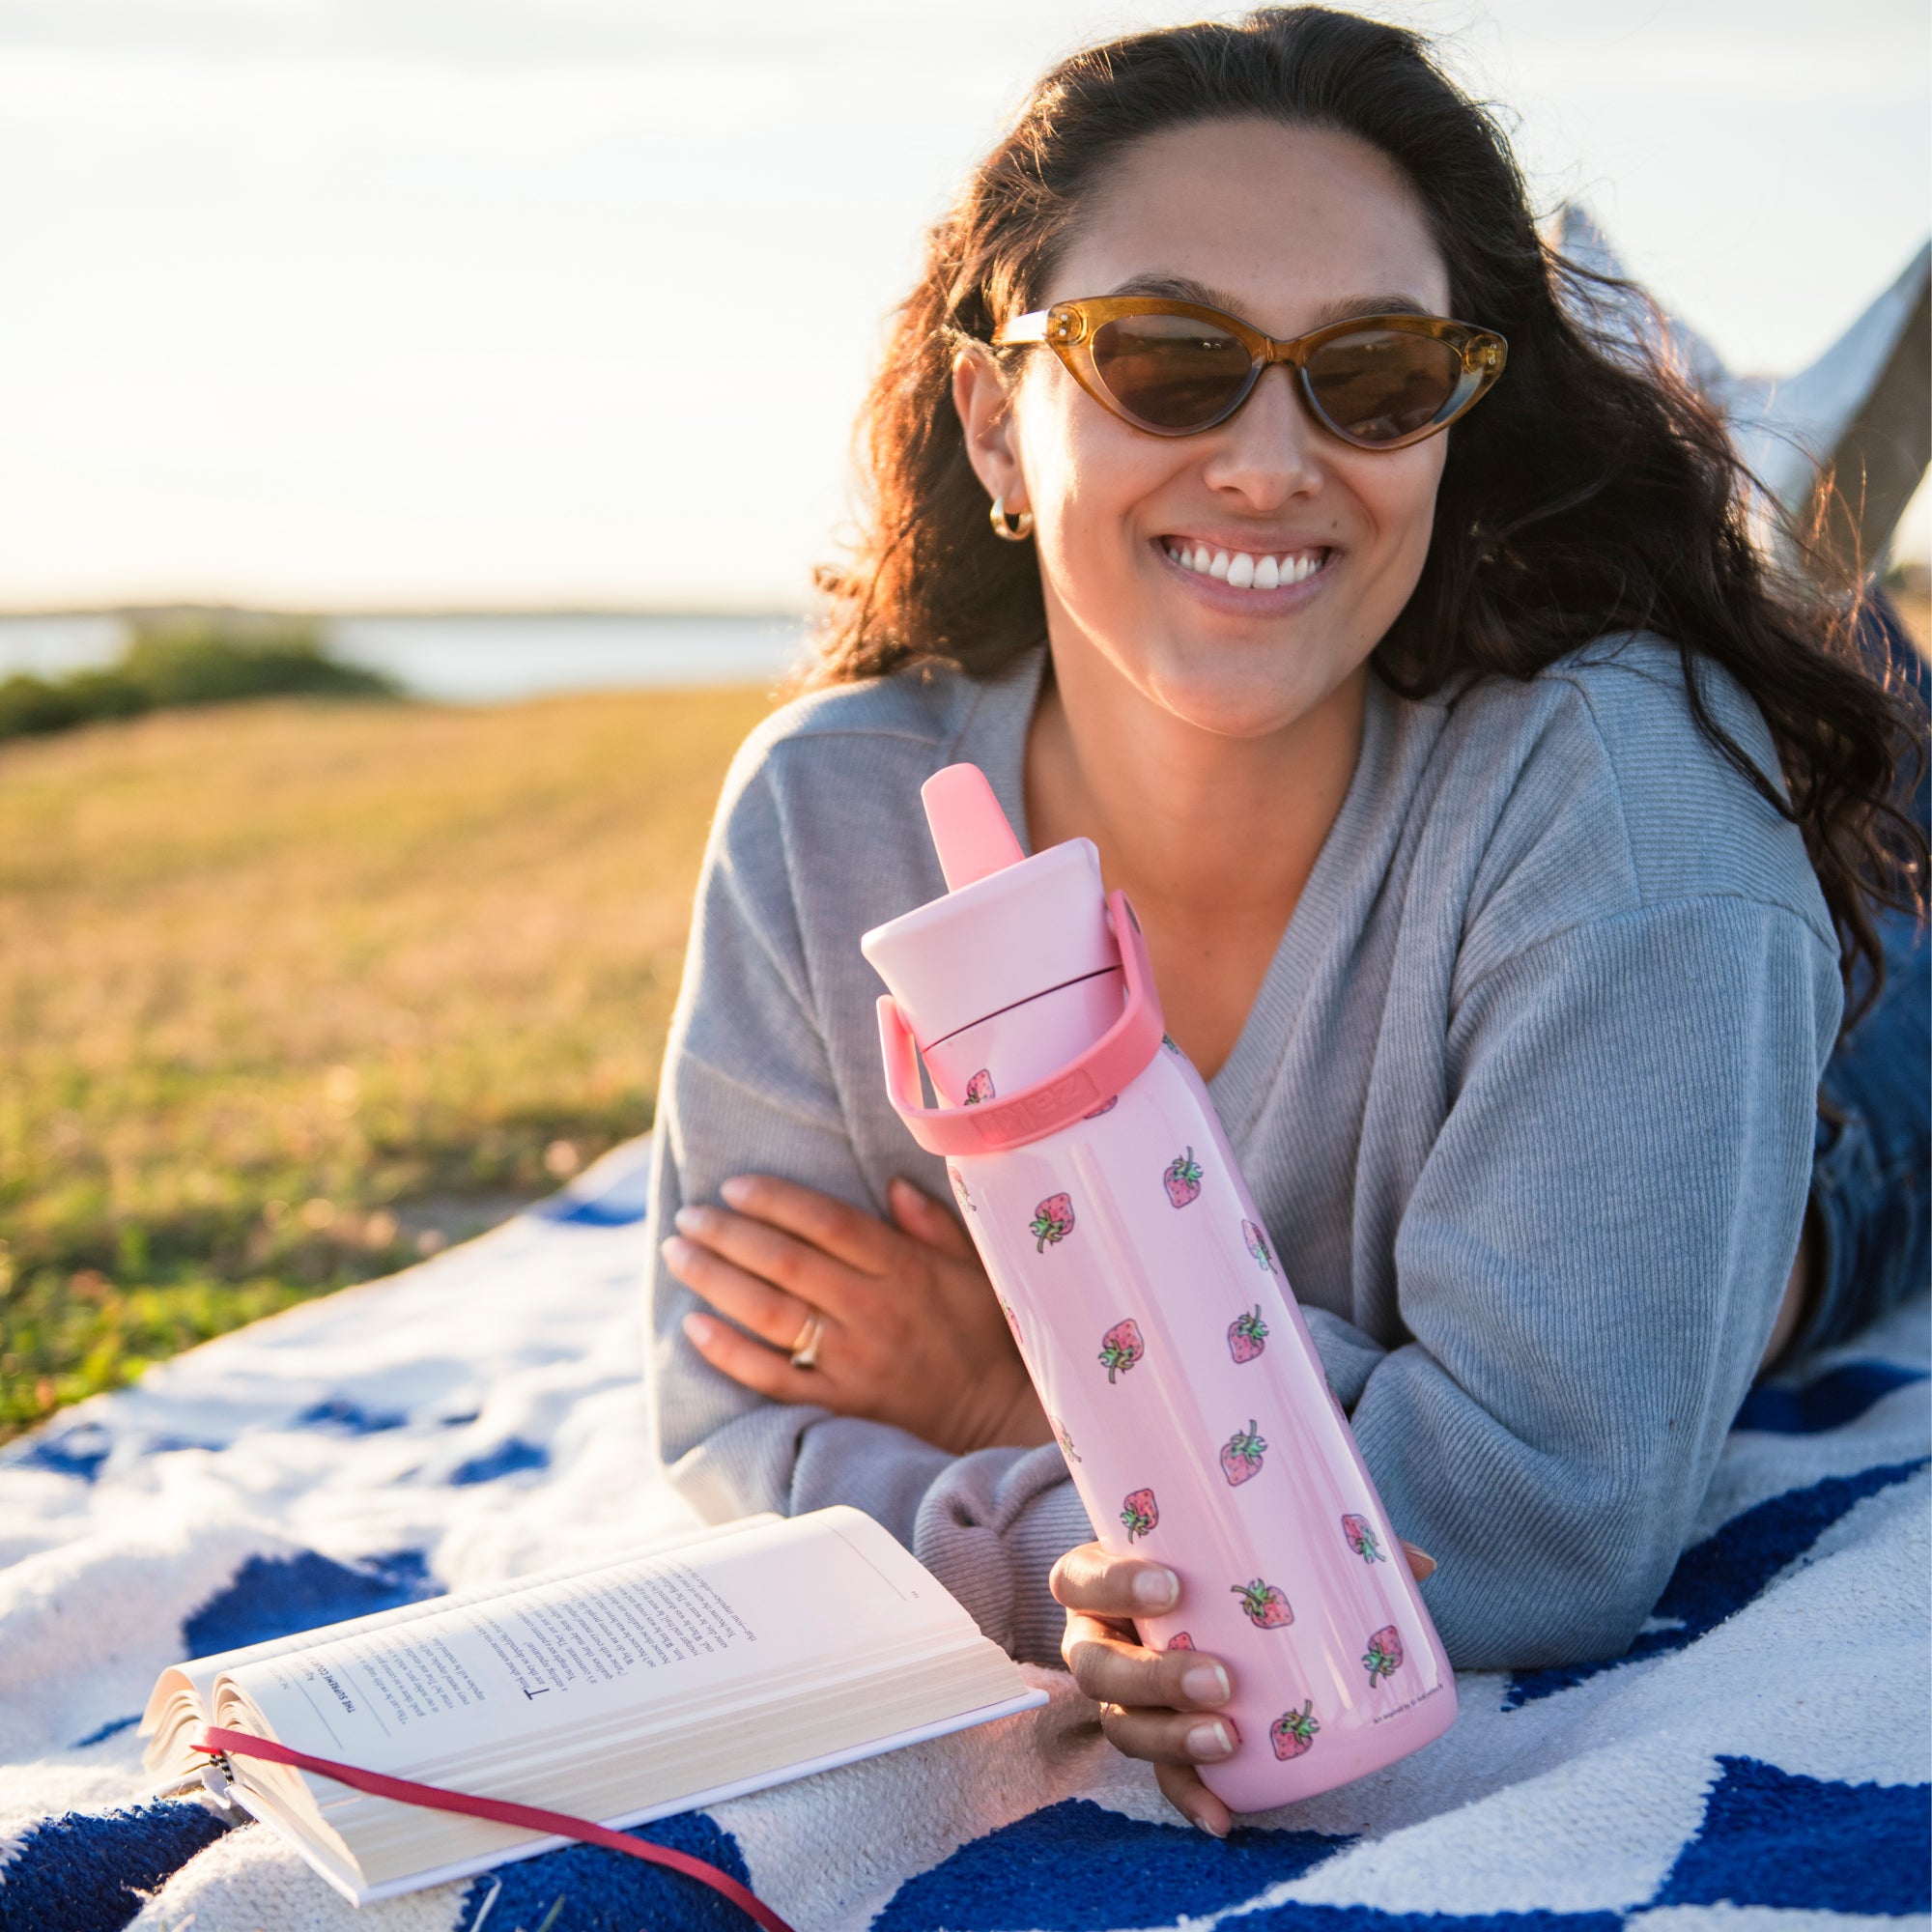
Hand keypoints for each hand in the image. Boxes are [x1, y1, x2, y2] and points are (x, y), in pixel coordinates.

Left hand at [665, 1172, 1053, 1457]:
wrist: (996, 1418)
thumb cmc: (983, 1333)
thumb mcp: (975, 1267)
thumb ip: (933, 1224)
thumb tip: (892, 1184)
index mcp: (905, 1269)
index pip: (827, 1222)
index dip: (776, 1200)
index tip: (733, 1185)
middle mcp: (873, 1310)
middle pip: (786, 1262)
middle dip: (728, 1233)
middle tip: (688, 1215)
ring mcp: (852, 1361)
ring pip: (770, 1312)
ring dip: (716, 1279)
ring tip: (678, 1254)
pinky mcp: (839, 1403)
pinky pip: (772, 1377)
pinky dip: (729, 1352)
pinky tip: (694, 1327)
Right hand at [1051, 1536, 1438, 1834]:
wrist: (1185, 1590)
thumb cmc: (1210, 1555)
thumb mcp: (1242, 1537)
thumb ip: (1318, 1539)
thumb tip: (1419, 1564)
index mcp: (1104, 1575)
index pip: (1081, 1578)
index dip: (1116, 1583)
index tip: (1174, 1583)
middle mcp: (1100, 1637)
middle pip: (1097, 1666)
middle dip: (1154, 1678)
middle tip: (1221, 1680)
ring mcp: (1120, 1695)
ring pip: (1120, 1725)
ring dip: (1171, 1738)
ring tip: (1228, 1740)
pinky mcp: (1152, 1737)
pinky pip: (1158, 1776)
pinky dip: (1188, 1796)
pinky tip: (1223, 1817)